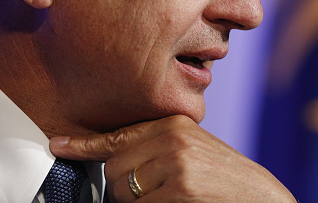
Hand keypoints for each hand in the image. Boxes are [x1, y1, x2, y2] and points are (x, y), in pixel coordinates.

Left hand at [49, 115, 295, 201]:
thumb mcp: (192, 150)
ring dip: (137, 202)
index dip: (84, 145)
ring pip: (122, 191)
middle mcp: (173, 137)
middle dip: (122, 188)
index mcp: (174, 123)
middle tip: (154, 192)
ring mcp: (176, 162)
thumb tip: (113, 161)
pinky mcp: (181, 189)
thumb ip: (157, 146)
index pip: (119, 136)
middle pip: (114, 169)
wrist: (259, 195)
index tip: (58, 145)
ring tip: (170, 196)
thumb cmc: (223, 177)